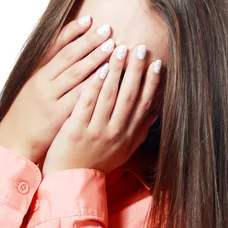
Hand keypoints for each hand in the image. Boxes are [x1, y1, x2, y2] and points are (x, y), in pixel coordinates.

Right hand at [0, 14, 115, 162]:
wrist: (14, 140)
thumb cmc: (29, 112)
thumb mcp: (34, 86)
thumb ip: (50, 69)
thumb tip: (71, 48)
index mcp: (36, 73)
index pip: (55, 46)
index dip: (72, 31)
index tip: (89, 19)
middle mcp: (42, 83)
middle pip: (68, 57)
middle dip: (89, 42)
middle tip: (108, 29)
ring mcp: (49, 99)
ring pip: (75, 74)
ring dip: (96, 59)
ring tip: (113, 47)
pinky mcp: (58, 115)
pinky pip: (79, 97)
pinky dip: (94, 85)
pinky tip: (109, 77)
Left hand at [42, 43, 162, 175]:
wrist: (70, 180)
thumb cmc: (96, 162)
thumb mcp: (124, 151)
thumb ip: (139, 131)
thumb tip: (156, 112)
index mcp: (128, 135)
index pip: (144, 104)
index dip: (152, 83)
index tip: (157, 62)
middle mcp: (116, 132)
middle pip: (129, 96)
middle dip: (136, 70)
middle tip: (140, 48)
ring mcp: (96, 131)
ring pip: (110, 95)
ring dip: (116, 71)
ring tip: (119, 49)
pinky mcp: (77, 130)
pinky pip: (87, 103)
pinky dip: (94, 85)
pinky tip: (99, 68)